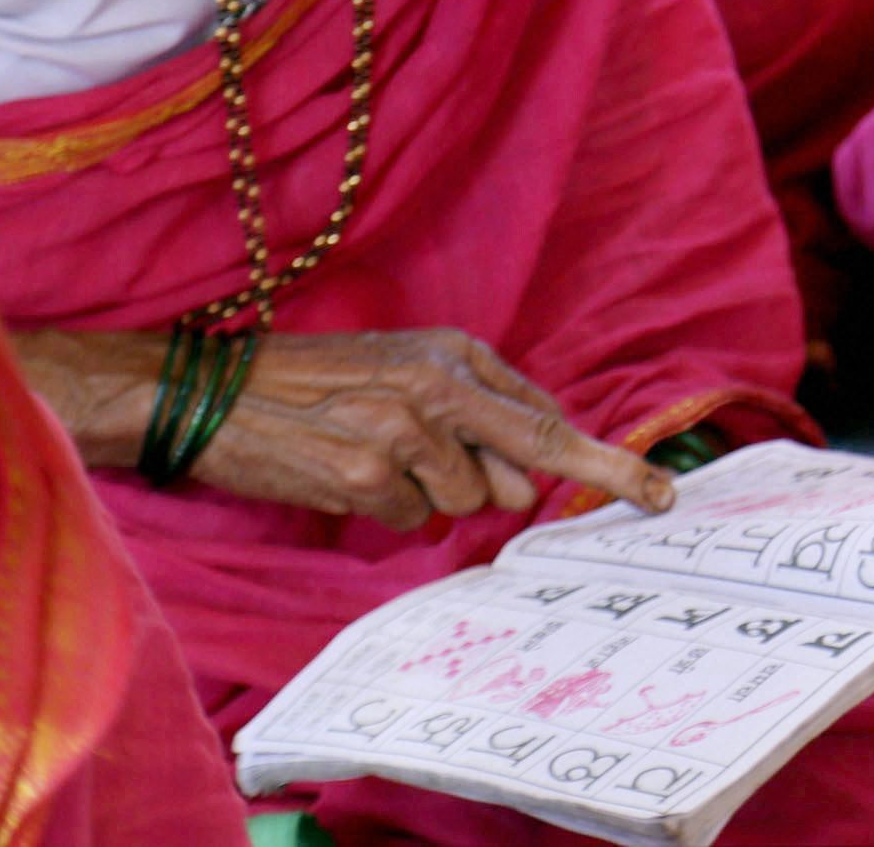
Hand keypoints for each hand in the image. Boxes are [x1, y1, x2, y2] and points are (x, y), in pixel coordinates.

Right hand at [185, 329, 679, 529]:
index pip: (547, 418)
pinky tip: (343, 473)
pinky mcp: (364, 472)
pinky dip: (383, 509)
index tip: (659, 496)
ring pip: (463, 502)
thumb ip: (476, 412)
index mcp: (455, 353)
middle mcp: (438, 386)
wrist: (215, 392)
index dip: (605, 464)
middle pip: (524, 465)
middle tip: (427, 462)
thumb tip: (528, 483)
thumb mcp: (403, 368)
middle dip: (505, 487)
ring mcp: (403, 430)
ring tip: (370, 457)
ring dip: (425, 496)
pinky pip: (408, 519)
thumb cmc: (316, 383)